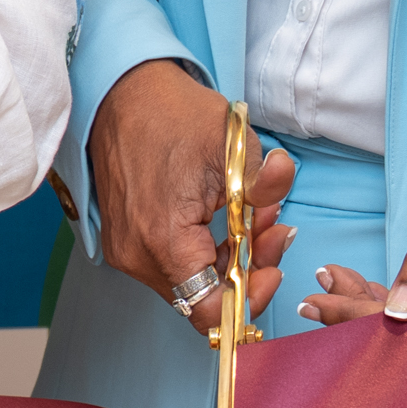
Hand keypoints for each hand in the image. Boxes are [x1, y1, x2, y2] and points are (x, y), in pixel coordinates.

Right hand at [85, 61, 285, 345]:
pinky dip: (202, 251)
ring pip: (190, 282)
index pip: (210, 311)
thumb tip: (285, 178)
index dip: (248, 299)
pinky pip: (172, 265)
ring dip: (227, 258)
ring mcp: (127, 250)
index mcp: (164, 239)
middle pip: (203, 297)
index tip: (272, 269)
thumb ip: (265, 178)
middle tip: (271, 227)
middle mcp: (138, 256)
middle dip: (247, 269)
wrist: (121, 96)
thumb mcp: (231, 142)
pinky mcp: (125, 241)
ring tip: (248, 213)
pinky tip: (220, 217)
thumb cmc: (172, 115)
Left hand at [305, 161, 406, 324]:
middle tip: (311, 299)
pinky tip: (356, 284)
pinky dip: (386, 300)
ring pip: (404, 323)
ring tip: (329, 282)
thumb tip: (397, 313)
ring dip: (363, 304)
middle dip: (350, 316)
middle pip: (397, 333)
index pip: (400, 324)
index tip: (314, 303)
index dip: (353, 316)